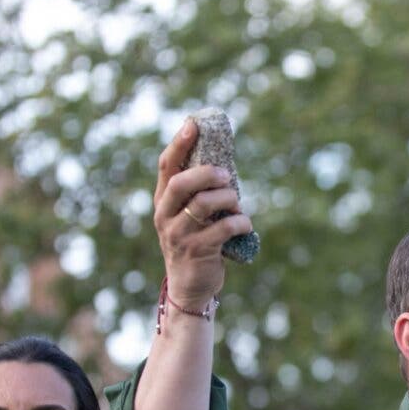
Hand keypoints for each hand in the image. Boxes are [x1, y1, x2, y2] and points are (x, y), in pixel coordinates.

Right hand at [152, 120, 253, 308]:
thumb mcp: (190, 216)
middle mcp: (165, 215)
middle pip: (180, 183)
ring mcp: (179, 234)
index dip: (179, 144)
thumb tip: (224, 164)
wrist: (190, 286)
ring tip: (237, 203)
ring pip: (203, 204)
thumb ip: (198, 193)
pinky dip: (240, 222)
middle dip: (206, 173)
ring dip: (228, 198)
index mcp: (163, 201)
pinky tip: (245, 224)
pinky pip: (223, 229)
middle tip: (226, 175)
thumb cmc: (196, 243)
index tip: (194, 124)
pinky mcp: (198, 251)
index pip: (166, 166)